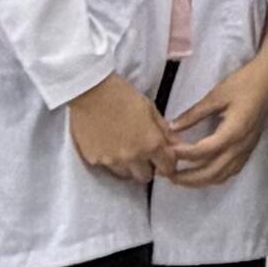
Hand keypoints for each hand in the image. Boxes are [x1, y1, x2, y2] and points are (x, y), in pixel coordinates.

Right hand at [69, 71, 174, 185]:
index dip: (168, 163)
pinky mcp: (94, 159)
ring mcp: (111, 160)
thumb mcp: (150, 109)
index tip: (164, 158)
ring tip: (124, 148)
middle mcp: (132, 157)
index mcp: (151, 144)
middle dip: (148, 167)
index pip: (167, 168)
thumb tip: (177, 146)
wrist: (90, 90)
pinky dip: (110, 160)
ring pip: (126, 174)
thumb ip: (164, 132)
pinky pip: (107, 167)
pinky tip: (108, 144)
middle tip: (144, 153)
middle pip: (146, 176)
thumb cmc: (123, 94)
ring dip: (129, 166)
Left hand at [165, 28, 267, 191]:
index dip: (182, 154)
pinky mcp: (249, 148)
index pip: (202, 151)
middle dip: (188, 177)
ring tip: (181, 178)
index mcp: (232, 132)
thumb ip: (193, 114)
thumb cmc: (244, 83)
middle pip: (211, 172)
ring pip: (222, 176)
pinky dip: (215, 177)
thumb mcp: (215, 96)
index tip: (166, 152)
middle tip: (168, 174)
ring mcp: (246, 149)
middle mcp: (240, 146)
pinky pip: (231, 171)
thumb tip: (172, 127)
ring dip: (200, 181)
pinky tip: (203, 174)